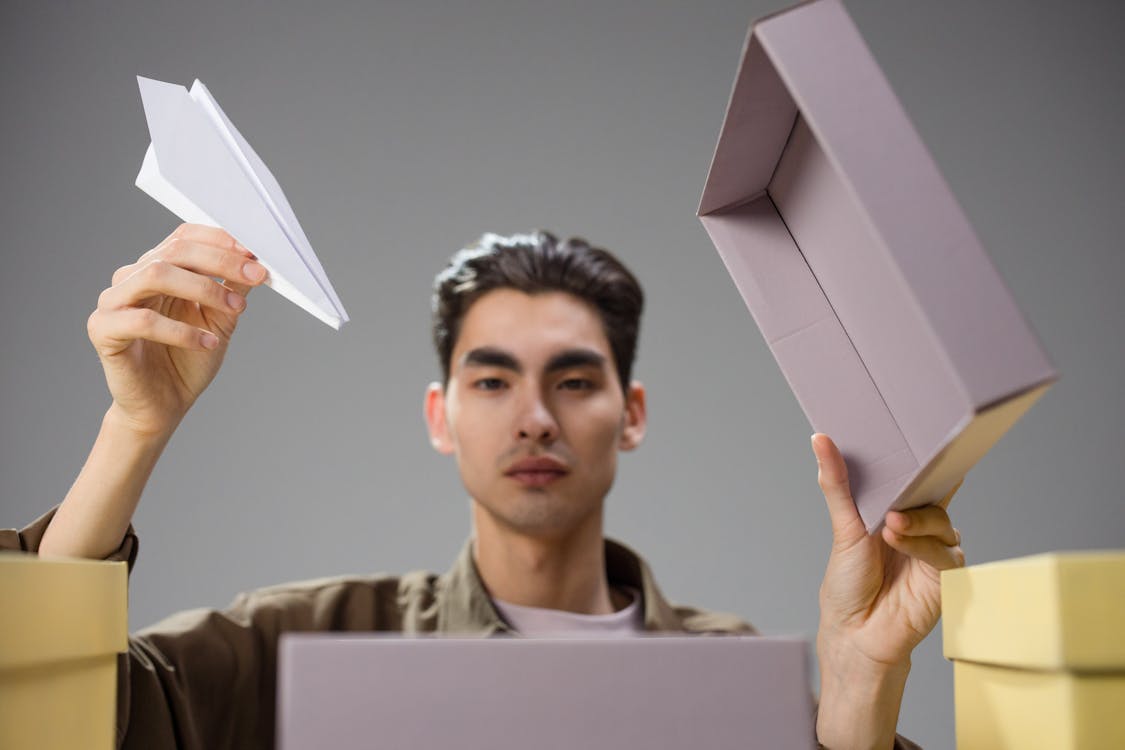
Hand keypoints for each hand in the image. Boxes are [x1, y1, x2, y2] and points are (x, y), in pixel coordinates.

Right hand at [86, 223, 267, 437]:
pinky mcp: (103, 330)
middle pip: (174, 251)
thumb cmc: (188, 360)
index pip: (184, 237)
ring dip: (203, 288)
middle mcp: (131, 278)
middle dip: (221, 261)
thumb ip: (232, 288)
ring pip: (156, 275)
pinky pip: (142, 320)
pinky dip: (182, 330)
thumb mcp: (220, 319)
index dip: (220, 239)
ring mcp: (113, 302)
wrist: (163, 406)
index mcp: (157, 269)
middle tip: (255, 275)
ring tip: (234, 308)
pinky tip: (208, 343)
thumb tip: (256, 260)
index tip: (254, 252)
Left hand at [812, 433, 963, 747]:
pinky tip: (900, 544)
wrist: (856, 633)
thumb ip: (838, 484)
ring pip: (941, 519)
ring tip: (890, 525)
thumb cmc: (848, 585)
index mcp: (895, 512)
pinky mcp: (946, 575)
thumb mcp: (842, 527)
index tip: (924, 435)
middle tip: (906, 477)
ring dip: (916, 520)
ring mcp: (935, 551)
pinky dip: (922, 544)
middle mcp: (919, 528)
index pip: (914, 478)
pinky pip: (945, 550)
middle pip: (933, 494)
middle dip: (922, 484)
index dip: (921, 458)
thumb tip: (819, 439)